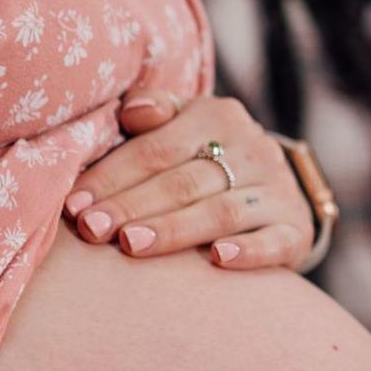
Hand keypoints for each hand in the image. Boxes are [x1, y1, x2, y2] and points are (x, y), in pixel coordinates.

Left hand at [64, 89, 314, 269]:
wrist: (276, 192)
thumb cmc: (208, 160)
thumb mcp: (182, 126)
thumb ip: (153, 112)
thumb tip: (131, 112)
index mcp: (218, 116)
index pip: (156, 148)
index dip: (112, 176)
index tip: (74, 204)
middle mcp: (253, 149)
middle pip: (184, 181)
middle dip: (133, 206)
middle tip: (93, 229)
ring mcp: (278, 190)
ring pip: (221, 211)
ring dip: (174, 229)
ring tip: (132, 245)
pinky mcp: (296, 228)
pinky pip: (274, 240)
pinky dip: (248, 250)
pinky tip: (219, 258)